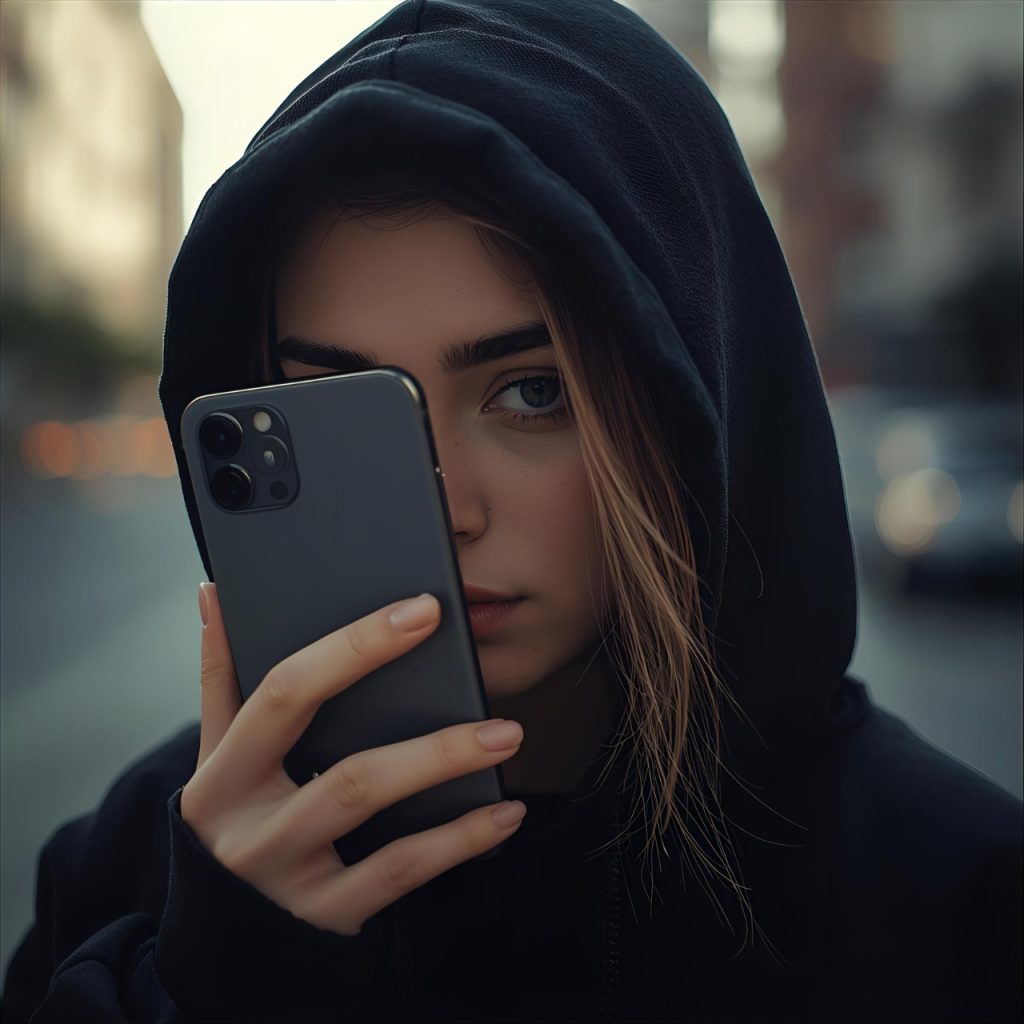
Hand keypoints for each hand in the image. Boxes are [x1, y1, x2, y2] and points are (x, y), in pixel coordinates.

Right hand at [181, 584, 525, 935]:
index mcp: (224, 772)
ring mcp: (289, 877)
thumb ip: (221, 675)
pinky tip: (503, 813)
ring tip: (506, 739)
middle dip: (430, 741)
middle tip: (497, 707)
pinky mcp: (325, 915)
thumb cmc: (231, 814)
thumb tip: (215, 591)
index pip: (286, 694)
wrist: (219, 929)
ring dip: (447, 774)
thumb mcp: (216, 751)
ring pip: (376, 818)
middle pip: (348, 774)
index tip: (423, 611)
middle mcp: (250, 828)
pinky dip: (459, 842)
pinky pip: (400, 873)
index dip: (354, 648)